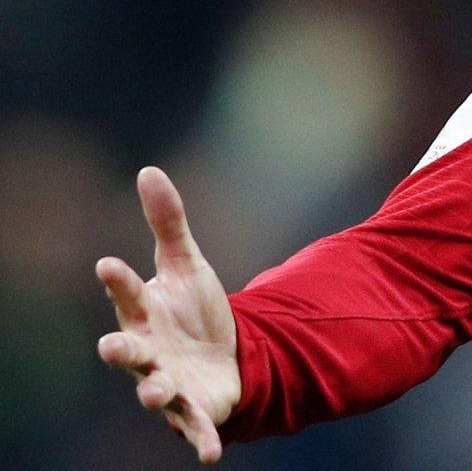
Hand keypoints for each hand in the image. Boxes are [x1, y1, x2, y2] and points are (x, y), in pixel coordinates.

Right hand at [96, 167, 240, 463]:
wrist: (222, 356)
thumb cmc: (191, 310)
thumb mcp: (186, 264)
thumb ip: (168, 223)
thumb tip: (148, 170)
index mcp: (143, 314)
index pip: (127, 294)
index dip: (118, 281)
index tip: (109, 263)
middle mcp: (148, 353)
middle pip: (128, 350)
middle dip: (119, 348)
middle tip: (110, 344)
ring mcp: (168, 384)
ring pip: (154, 391)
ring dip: (152, 393)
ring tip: (154, 392)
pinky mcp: (195, 411)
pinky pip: (197, 430)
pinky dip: (202, 442)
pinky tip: (211, 457)